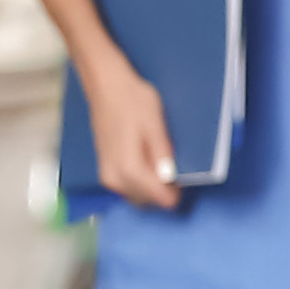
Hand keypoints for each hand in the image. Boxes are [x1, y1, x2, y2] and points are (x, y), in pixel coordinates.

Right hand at [81, 56, 183, 210]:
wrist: (105, 87)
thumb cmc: (133, 101)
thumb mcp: (155, 124)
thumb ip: (162, 154)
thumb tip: (171, 179)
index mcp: (128, 169)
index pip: (159, 199)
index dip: (176, 191)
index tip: (184, 176)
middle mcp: (114, 180)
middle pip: (148, 201)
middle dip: (164, 191)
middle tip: (176, 167)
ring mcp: (107, 178)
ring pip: (137, 196)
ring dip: (153, 188)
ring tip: (163, 162)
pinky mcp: (105, 172)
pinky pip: (129, 188)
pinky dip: (142, 182)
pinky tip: (149, 162)